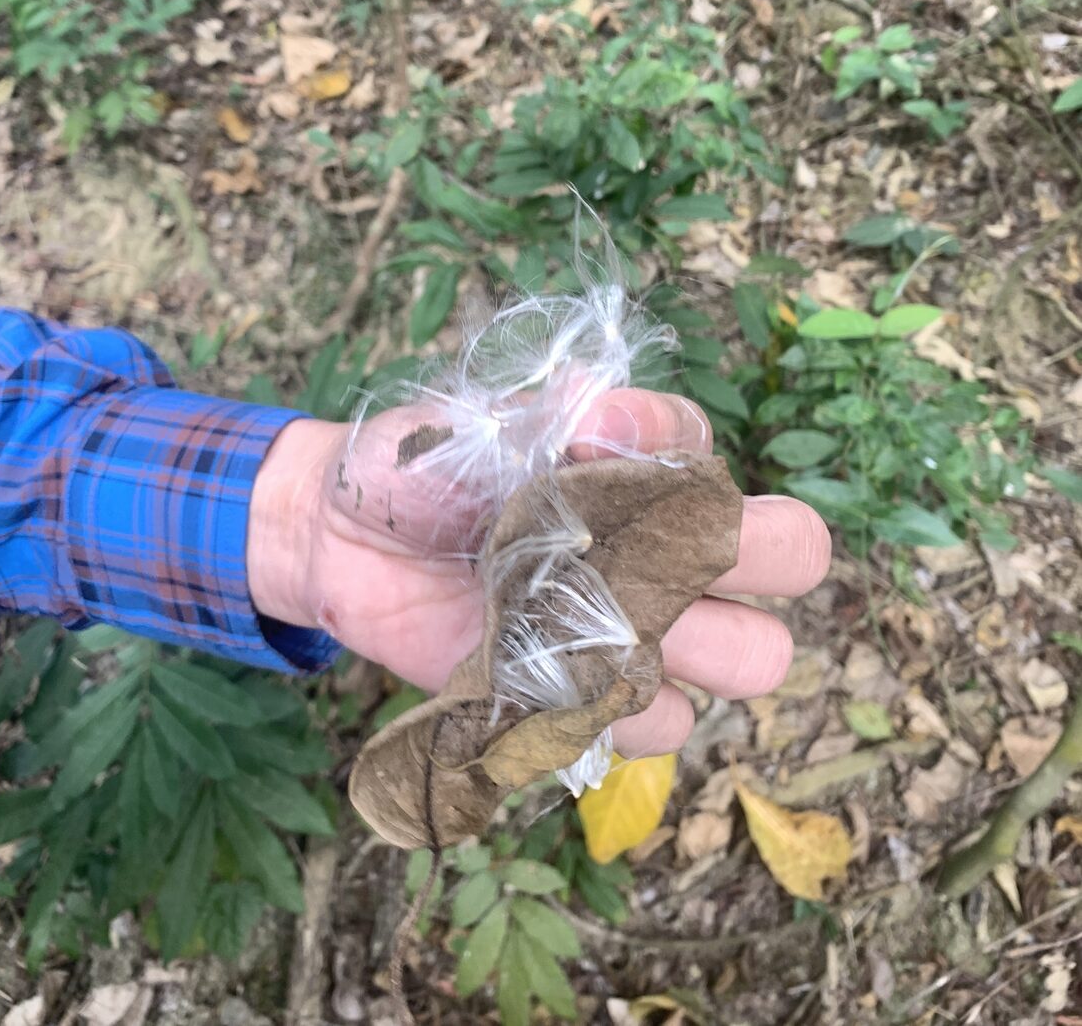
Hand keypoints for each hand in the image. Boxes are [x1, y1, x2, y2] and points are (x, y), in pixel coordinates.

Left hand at [248, 390, 830, 757]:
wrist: (346, 538)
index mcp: (656, 474)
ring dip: (683, 642)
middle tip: (651, 552)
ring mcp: (639, 632)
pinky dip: (611, 703)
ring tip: (585, 613)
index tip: (583, 441)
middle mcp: (669, 553)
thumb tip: (610, 424)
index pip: (722, 456)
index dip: (676, 458)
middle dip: (751, 560)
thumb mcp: (488, 418)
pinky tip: (543, 669)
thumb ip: (559, 412)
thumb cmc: (431, 464)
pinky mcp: (589, 698)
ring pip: (747, 661)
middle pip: (791, 562)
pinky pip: (654, 725)